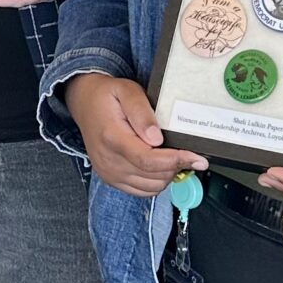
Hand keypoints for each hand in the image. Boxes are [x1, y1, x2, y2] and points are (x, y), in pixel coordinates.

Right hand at [64, 75, 206, 198]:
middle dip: (176, 165)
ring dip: (167, 174)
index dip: (176, 161)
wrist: (84, 104)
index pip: (149, 160)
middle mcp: (109, 161)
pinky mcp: (112, 179)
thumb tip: (157, 138)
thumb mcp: (126, 91)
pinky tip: (158, 165)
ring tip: (170, 155)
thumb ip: (142, 112)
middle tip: (185, 150)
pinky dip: (156, 181)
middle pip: (154, 176)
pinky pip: (143, 191)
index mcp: (112, 138)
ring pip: (152, 187)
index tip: (197, 158)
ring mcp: (109, 173)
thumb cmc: (106, 97)